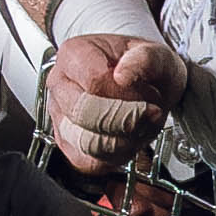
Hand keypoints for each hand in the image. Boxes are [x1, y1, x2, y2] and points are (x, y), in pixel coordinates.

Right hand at [40, 29, 181, 181]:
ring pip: (86, 141)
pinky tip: (129, 140)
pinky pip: (88, 161)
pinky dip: (117, 157)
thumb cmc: (145, 70)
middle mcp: (60, 84)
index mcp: (74, 54)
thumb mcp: (156, 55)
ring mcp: (60, 114)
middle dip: (127, 121)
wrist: (144, 85)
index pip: (94, 82)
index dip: (128, 96)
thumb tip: (123, 76)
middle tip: (151, 116)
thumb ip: (144, 59)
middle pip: (84, 113)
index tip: (151, 97)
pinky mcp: (67, 142)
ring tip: (142, 127)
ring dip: (125, 140)